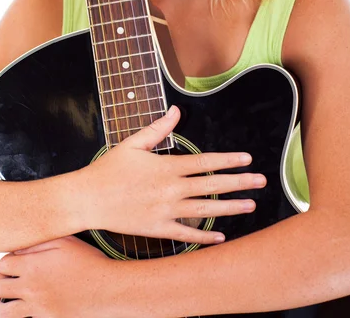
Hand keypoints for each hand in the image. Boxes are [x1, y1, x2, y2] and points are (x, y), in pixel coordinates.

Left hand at [0, 236, 117, 317]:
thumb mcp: (65, 242)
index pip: (3, 264)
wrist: (105, 289)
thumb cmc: (88, 262)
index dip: (7, 261)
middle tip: (7, 277)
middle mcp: (30, 289)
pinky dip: (17, 315)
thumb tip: (18, 251)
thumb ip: (38, 244)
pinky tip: (22, 309)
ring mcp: (36, 308)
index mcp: (32, 267)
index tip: (15, 260)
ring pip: (2, 311)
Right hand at [77, 105, 266, 244]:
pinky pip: (186, 234)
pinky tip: (221, 237)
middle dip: (239, 182)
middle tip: (261, 181)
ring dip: (230, 208)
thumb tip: (176, 111)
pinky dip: (204, 236)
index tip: (247, 159)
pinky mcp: (158, 229)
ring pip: (205, 209)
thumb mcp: (133, 143)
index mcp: (167, 166)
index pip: (205, 162)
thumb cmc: (109, 169)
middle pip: (212, 185)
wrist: (87, 199)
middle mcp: (171, 189)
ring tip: (251, 205)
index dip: (228, 160)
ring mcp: (166, 211)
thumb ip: (158, 129)